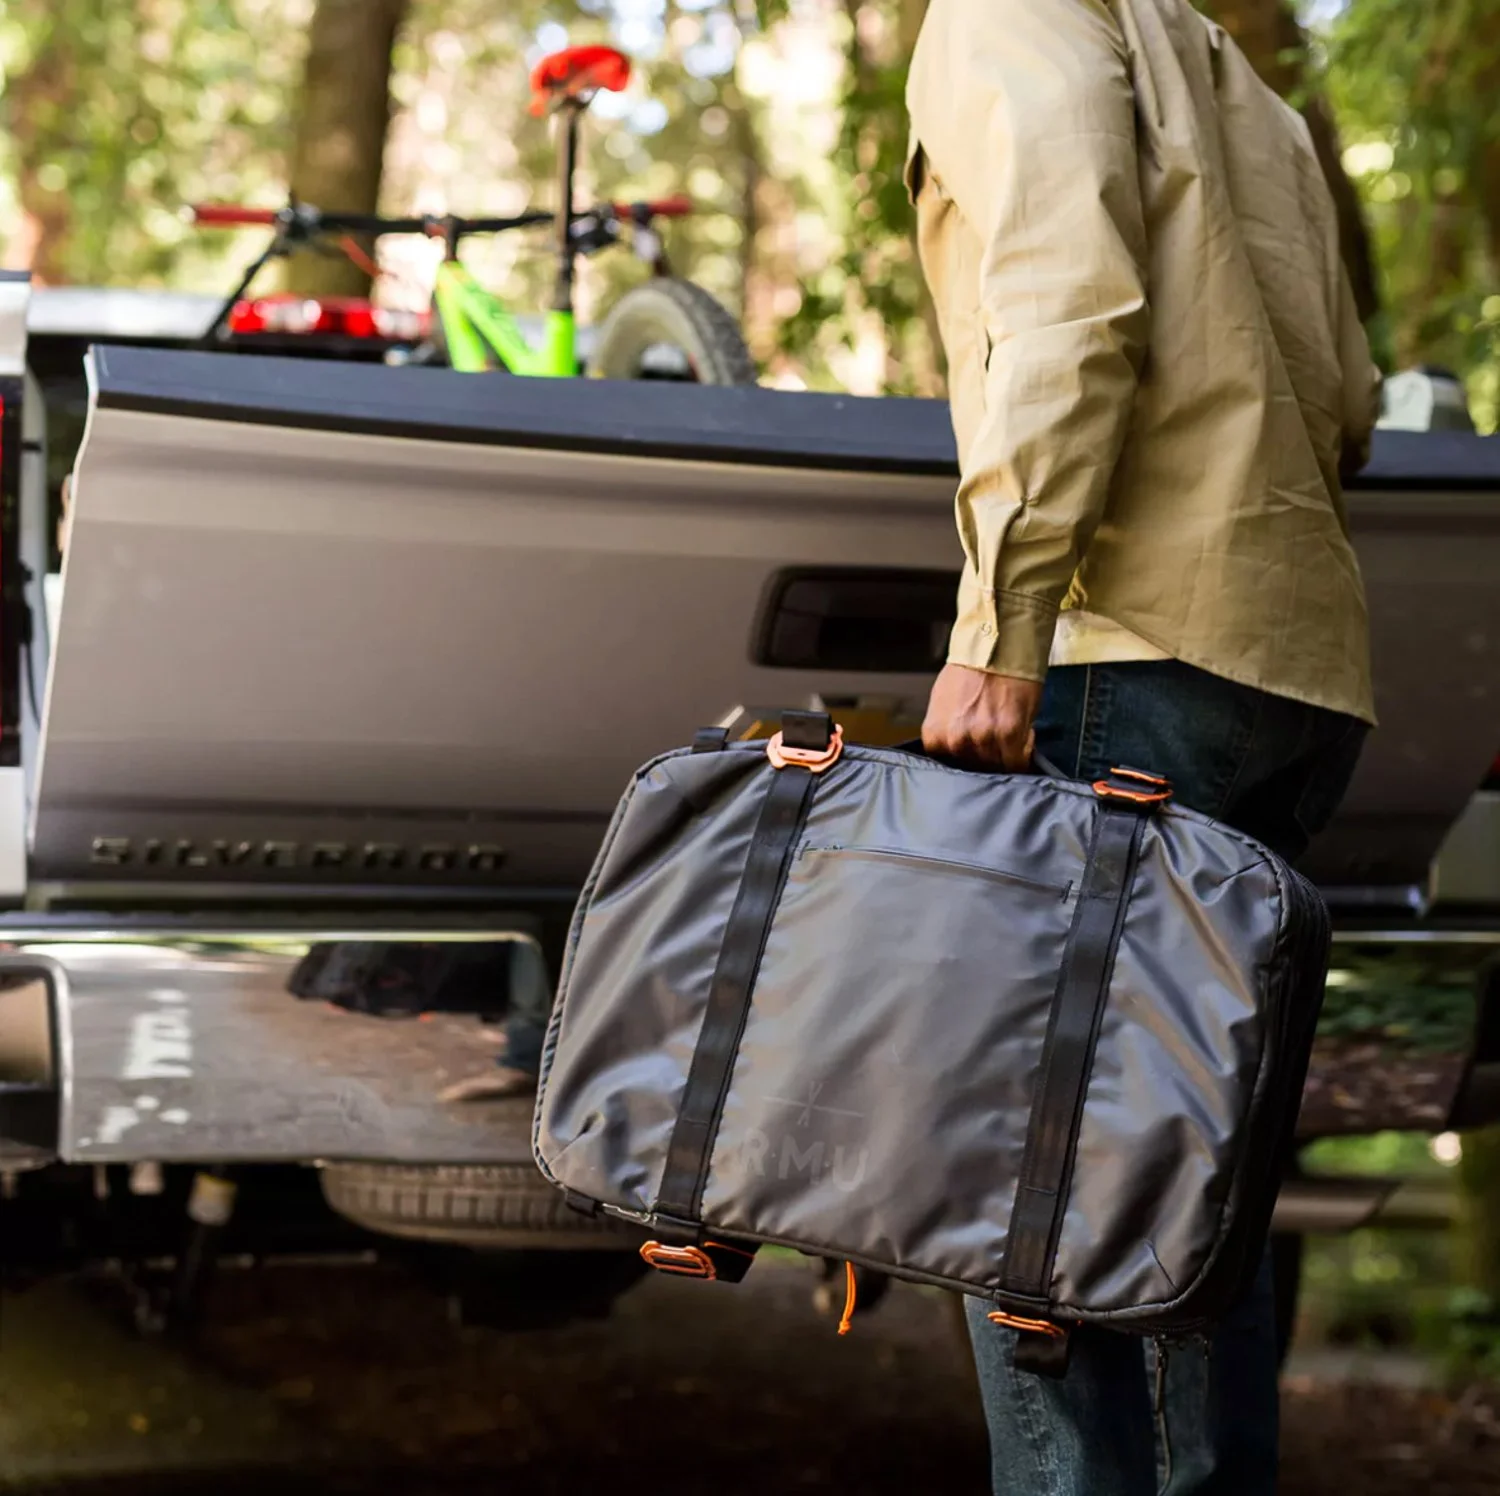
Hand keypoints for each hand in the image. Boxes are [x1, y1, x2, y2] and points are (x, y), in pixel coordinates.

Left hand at [921, 664, 1042, 772]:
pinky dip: (1023, 756)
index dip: (966, 760)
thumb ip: (948, 730)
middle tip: (996, 745)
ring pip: (996, 768)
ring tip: (1010, 737)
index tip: (976, 754)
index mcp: (936, 734)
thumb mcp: (942, 703)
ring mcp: (982, 739)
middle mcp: (956, 740)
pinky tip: (1023, 739)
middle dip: (985, 760)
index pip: (949, 767)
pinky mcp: (1009, 734)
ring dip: (1005, 757)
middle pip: (973, 770)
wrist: (997, 646)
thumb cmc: (970, 669)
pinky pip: (1017, 762)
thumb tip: (957, 749)